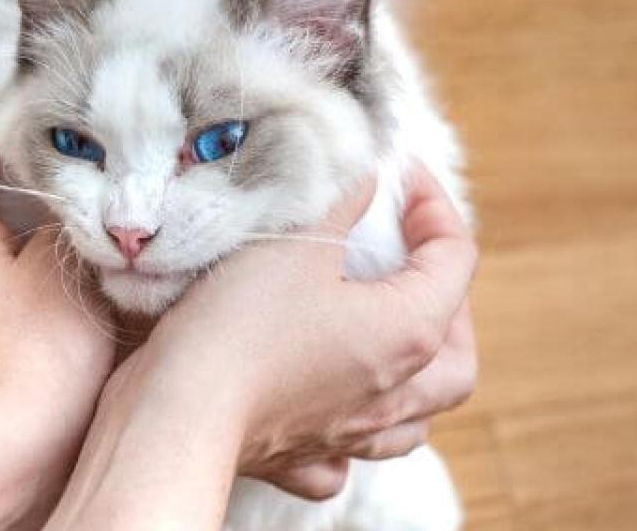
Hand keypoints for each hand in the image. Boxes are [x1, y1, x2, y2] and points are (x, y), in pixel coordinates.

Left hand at [0, 128, 116, 528]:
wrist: (18, 444)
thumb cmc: (38, 354)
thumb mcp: (64, 262)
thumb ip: (66, 212)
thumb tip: (83, 186)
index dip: (4, 138)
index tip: (54, 156)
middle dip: (34, 184)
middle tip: (84, 191)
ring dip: (40, 228)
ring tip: (88, 235)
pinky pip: (3, 270)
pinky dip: (35, 265)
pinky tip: (78, 278)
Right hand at [39, 162, 476, 529]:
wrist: (178, 412)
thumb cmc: (240, 324)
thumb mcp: (296, 239)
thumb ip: (341, 199)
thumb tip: (365, 176)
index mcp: (409, 330)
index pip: (456, 258)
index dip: (432, 206)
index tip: (396, 177)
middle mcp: (394, 391)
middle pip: (459, 355)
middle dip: (451, 304)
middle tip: (414, 263)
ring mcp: (351, 433)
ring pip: (416, 418)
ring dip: (418, 378)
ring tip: (390, 340)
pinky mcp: (302, 459)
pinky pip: (346, 460)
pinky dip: (351, 436)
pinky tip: (331, 408)